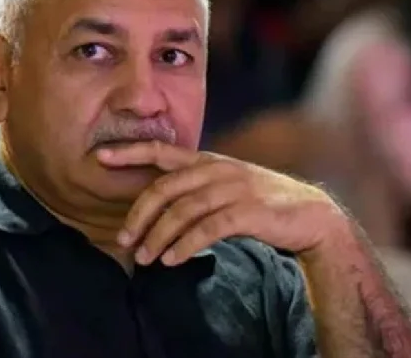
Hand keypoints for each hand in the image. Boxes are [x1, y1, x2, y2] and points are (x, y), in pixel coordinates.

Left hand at [96, 141, 343, 266]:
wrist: (310, 216)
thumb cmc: (262, 204)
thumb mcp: (227, 186)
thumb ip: (197, 188)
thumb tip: (158, 205)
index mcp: (208, 160)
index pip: (162, 150)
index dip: (130, 152)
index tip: (100, 157)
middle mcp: (217, 169)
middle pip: (165, 188)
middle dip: (139, 215)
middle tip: (123, 239)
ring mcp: (233, 189)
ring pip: (182, 212)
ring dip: (158, 237)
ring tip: (144, 259)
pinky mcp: (248, 212)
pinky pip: (206, 229)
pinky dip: (185, 246)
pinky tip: (172, 260)